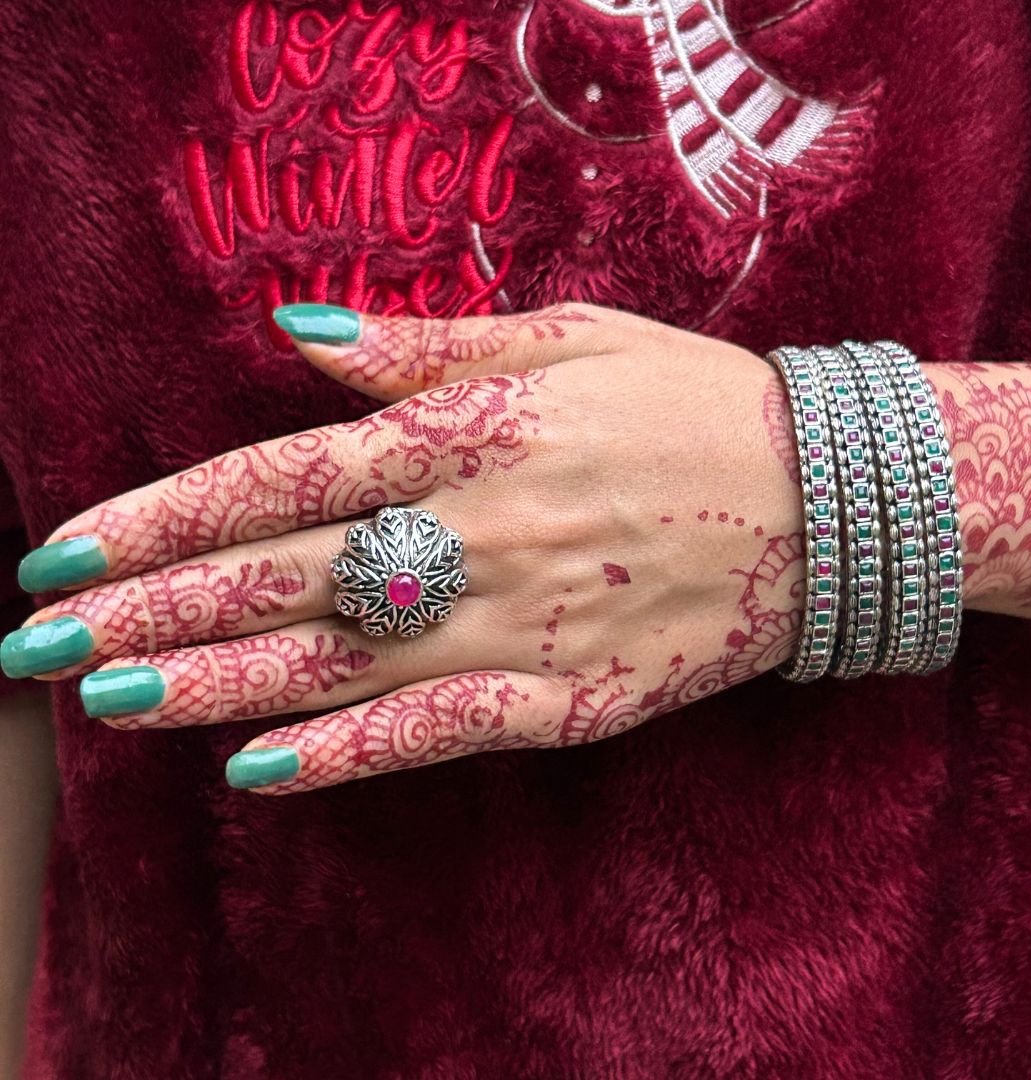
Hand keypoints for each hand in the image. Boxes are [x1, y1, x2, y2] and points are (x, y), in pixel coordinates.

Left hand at [2, 304, 803, 792]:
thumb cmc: (686, 402)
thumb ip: (422, 346)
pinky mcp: (568, 699)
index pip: (281, 479)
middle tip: (41, 643)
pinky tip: (258, 770)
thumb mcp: (563, 338)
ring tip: (111, 700)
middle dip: (155, 609)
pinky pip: (436, 730)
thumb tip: (299, 329)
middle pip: (286, 579)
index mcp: (472, 434)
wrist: (818, 500)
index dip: (165, 517)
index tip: (70, 550)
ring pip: (341, 663)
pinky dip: (345, 752)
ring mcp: (523, 624)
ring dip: (216, 685)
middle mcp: (481, 532)